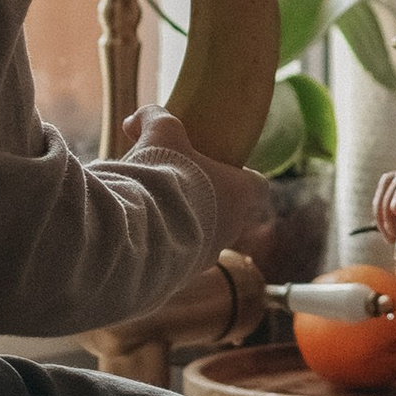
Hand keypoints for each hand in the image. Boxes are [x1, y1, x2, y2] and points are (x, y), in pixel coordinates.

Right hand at [123, 105, 265, 259]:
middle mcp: (230, 229)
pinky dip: (162, 246)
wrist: (139, 233)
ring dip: (182, 224)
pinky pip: (176, 259)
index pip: (257, 185)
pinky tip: (138, 234)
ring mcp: (206, 256)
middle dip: (205, 199)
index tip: (222, 167)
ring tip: (150, 209)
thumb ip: (155, 118)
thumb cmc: (163, 178)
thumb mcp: (161, 135)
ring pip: (201, 237)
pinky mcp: (181, 277)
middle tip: (176, 184)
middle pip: (228, 212)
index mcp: (239, 194)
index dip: (242, 175)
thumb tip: (138, 117)